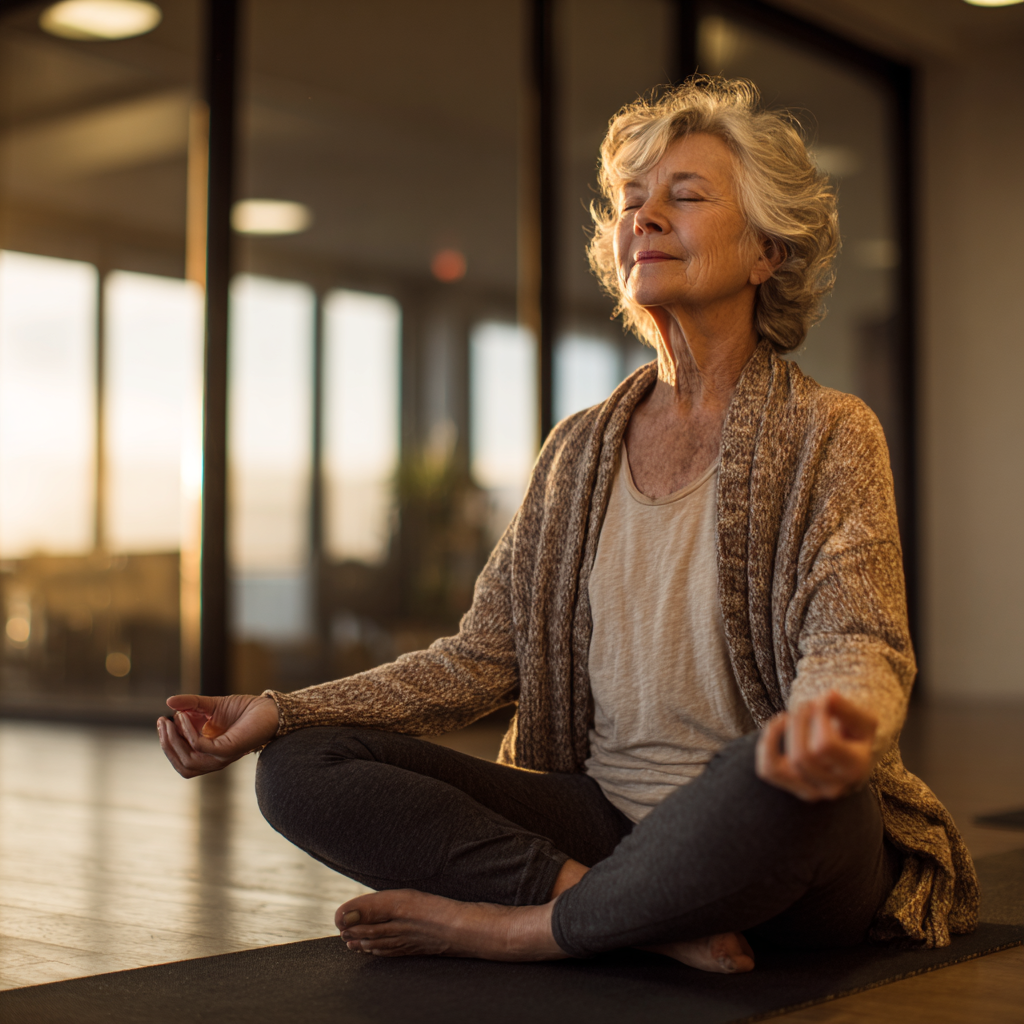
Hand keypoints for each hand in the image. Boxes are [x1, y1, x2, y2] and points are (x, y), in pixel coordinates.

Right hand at [156, 693, 279, 777]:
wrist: (268, 708)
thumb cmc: (243, 710)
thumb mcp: (211, 706)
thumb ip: (191, 705)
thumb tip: (168, 701)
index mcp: (208, 754)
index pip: (181, 760)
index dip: (167, 744)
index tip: (161, 721)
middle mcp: (214, 759)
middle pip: (182, 765)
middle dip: (167, 744)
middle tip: (162, 722)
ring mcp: (221, 757)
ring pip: (188, 761)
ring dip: (174, 741)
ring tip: (171, 720)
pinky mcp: (228, 750)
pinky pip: (200, 747)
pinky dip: (189, 733)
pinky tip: (185, 717)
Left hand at [755, 690, 876, 801]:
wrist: (850, 753)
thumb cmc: (854, 733)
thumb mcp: (861, 718)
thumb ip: (845, 708)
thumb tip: (828, 697)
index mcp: (855, 768)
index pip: (824, 745)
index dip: (818, 717)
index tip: (821, 701)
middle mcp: (835, 787)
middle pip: (801, 756)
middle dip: (799, 721)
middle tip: (806, 704)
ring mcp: (813, 792)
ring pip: (780, 767)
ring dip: (780, 732)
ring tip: (791, 715)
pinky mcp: (794, 788)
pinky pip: (768, 770)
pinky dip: (766, 744)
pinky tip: (778, 725)